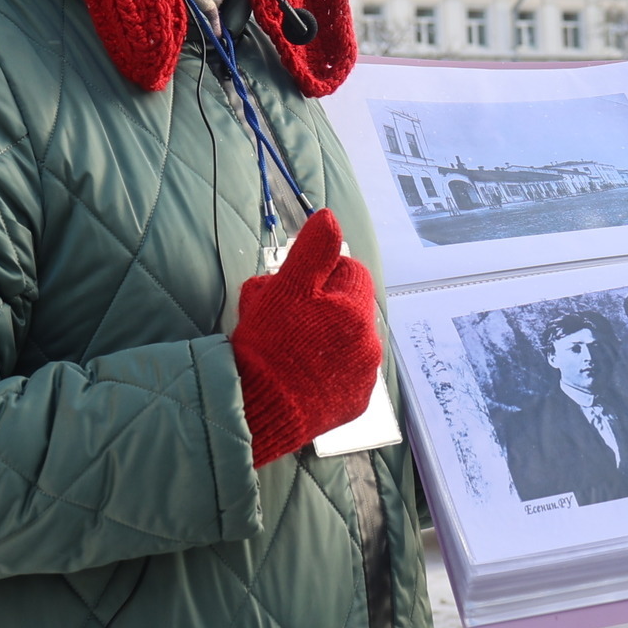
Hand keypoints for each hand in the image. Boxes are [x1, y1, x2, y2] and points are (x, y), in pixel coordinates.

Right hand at [231, 210, 381, 466]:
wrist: (258, 410)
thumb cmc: (270, 344)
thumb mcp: (285, 288)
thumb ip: (312, 251)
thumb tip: (329, 217)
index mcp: (356, 310)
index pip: (349, 272)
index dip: (318, 275)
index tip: (291, 289)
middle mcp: (369, 343)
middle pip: (345, 308)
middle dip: (317, 307)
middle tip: (281, 320)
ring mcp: (363, 377)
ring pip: (343, 341)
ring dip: (322, 338)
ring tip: (287, 351)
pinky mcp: (353, 405)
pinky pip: (342, 376)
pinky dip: (325, 372)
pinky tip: (297, 376)